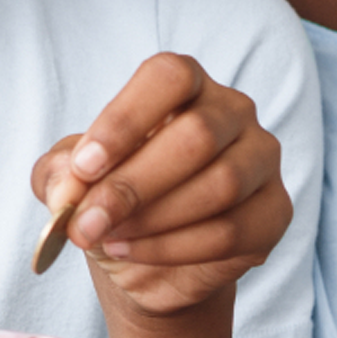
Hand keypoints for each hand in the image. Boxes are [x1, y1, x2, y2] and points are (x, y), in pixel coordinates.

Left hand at [32, 53, 291, 315]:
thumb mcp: (71, 181)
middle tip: (85, 224)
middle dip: (132, 186)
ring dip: (153, 220)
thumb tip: (68, 191)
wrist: (147, 259)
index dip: (126, 119)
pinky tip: (135, 253)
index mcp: (186, 84)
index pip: (170, 77)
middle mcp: (233, 110)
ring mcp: (262, 159)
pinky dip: (176, 248)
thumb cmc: (113, 198)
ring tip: (108, 239)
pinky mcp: (275, 211)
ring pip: (220, 185)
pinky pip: (234, 230)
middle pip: (197, 136)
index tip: (84, 166)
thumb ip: (61, 175)